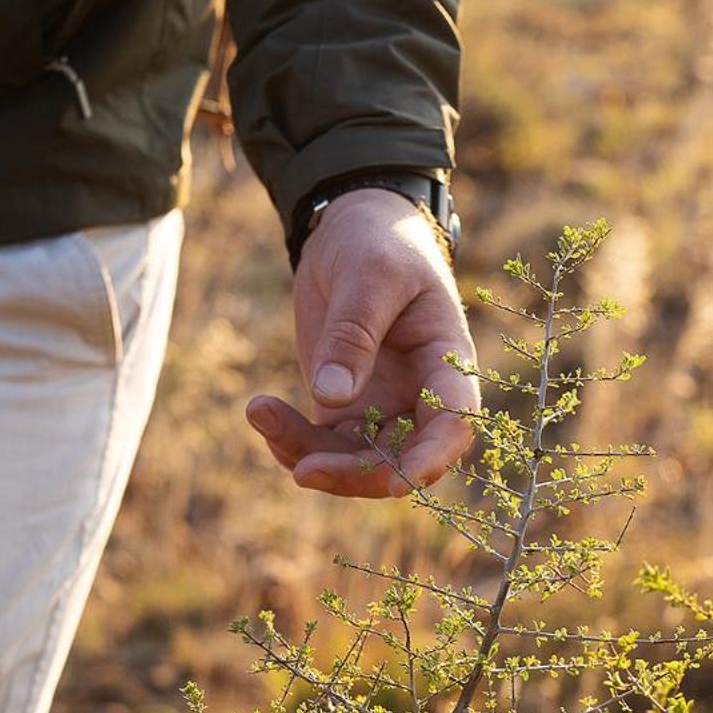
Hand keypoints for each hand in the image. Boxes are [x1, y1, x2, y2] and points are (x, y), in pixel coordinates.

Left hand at [246, 188, 480, 497]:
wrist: (352, 230)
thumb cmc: (377, 243)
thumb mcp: (369, 276)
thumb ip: (354, 334)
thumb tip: (331, 398)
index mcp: (446, 362)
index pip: (453, 424)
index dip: (430, 460)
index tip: (393, 482)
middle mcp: (420, 396)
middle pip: (400, 460)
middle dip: (353, 474)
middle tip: (302, 466)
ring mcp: (381, 406)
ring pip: (354, 462)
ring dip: (308, 455)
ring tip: (260, 412)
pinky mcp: (343, 405)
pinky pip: (320, 443)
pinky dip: (290, 440)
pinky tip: (261, 412)